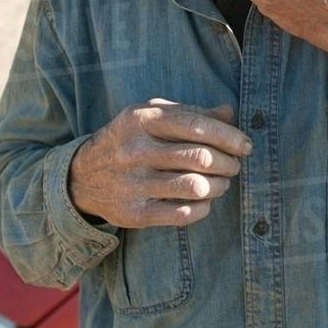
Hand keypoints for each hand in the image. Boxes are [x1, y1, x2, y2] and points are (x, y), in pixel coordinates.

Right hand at [69, 97, 252, 228]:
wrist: (82, 176)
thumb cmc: (129, 139)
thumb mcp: (152, 115)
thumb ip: (191, 112)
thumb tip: (229, 113)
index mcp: (143, 119)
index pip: (197, 126)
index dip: (229, 136)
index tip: (245, 145)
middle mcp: (136, 150)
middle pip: (201, 158)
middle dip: (228, 162)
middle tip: (234, 165)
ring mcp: (134, 184)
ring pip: (196, 187)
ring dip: (220, 185)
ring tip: (222, 182)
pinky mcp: (134, 214)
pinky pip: (183, 214)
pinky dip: (203, 207)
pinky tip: (204, 200)